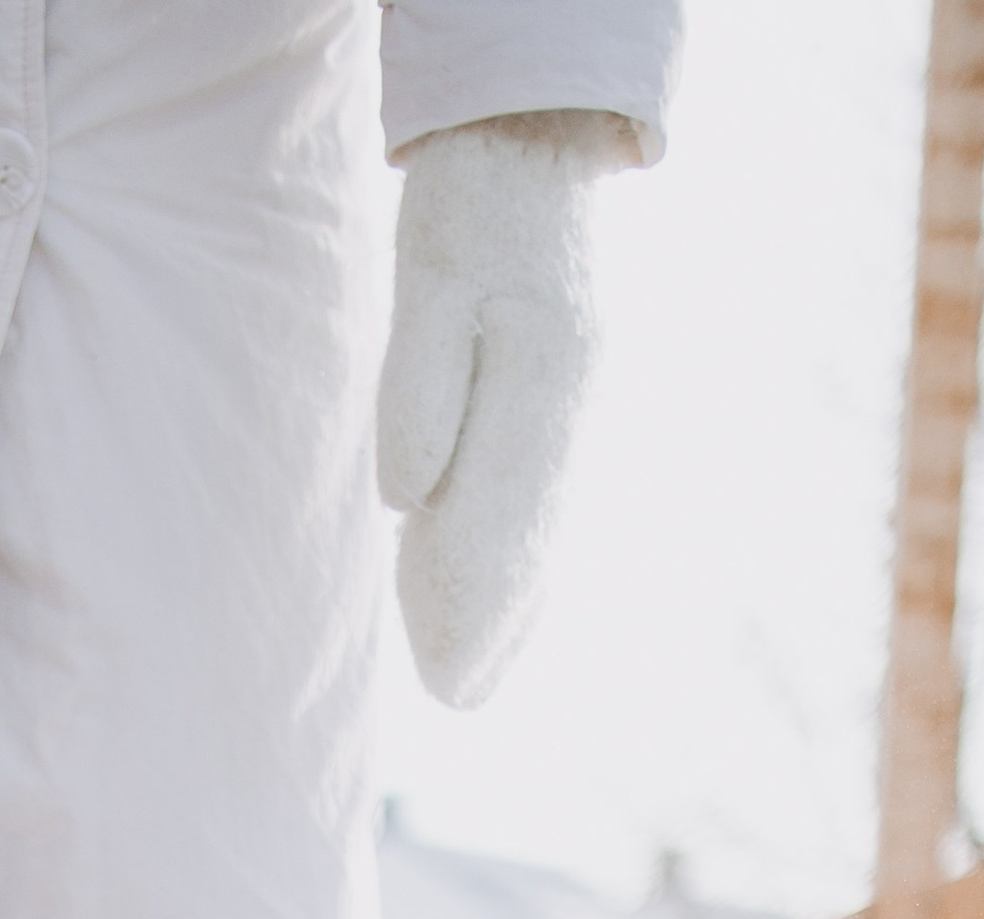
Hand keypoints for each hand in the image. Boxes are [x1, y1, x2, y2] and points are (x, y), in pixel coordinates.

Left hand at [378, 113, 638, 708]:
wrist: (535, 153)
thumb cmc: (469, 217)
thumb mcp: (434, 281)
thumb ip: (420, 384)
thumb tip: (404, 496)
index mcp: (544, 380)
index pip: (502, 516)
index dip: (472, 604)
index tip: (448, 680)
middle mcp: (574, 406)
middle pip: (529, 536)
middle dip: (489, 623)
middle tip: (453, 699)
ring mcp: (578, 408)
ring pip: (541, 527)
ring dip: (505, 604)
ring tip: (467, 678)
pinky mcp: (564, 408)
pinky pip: (545, 504)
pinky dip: (522, 561)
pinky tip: (502, 605)